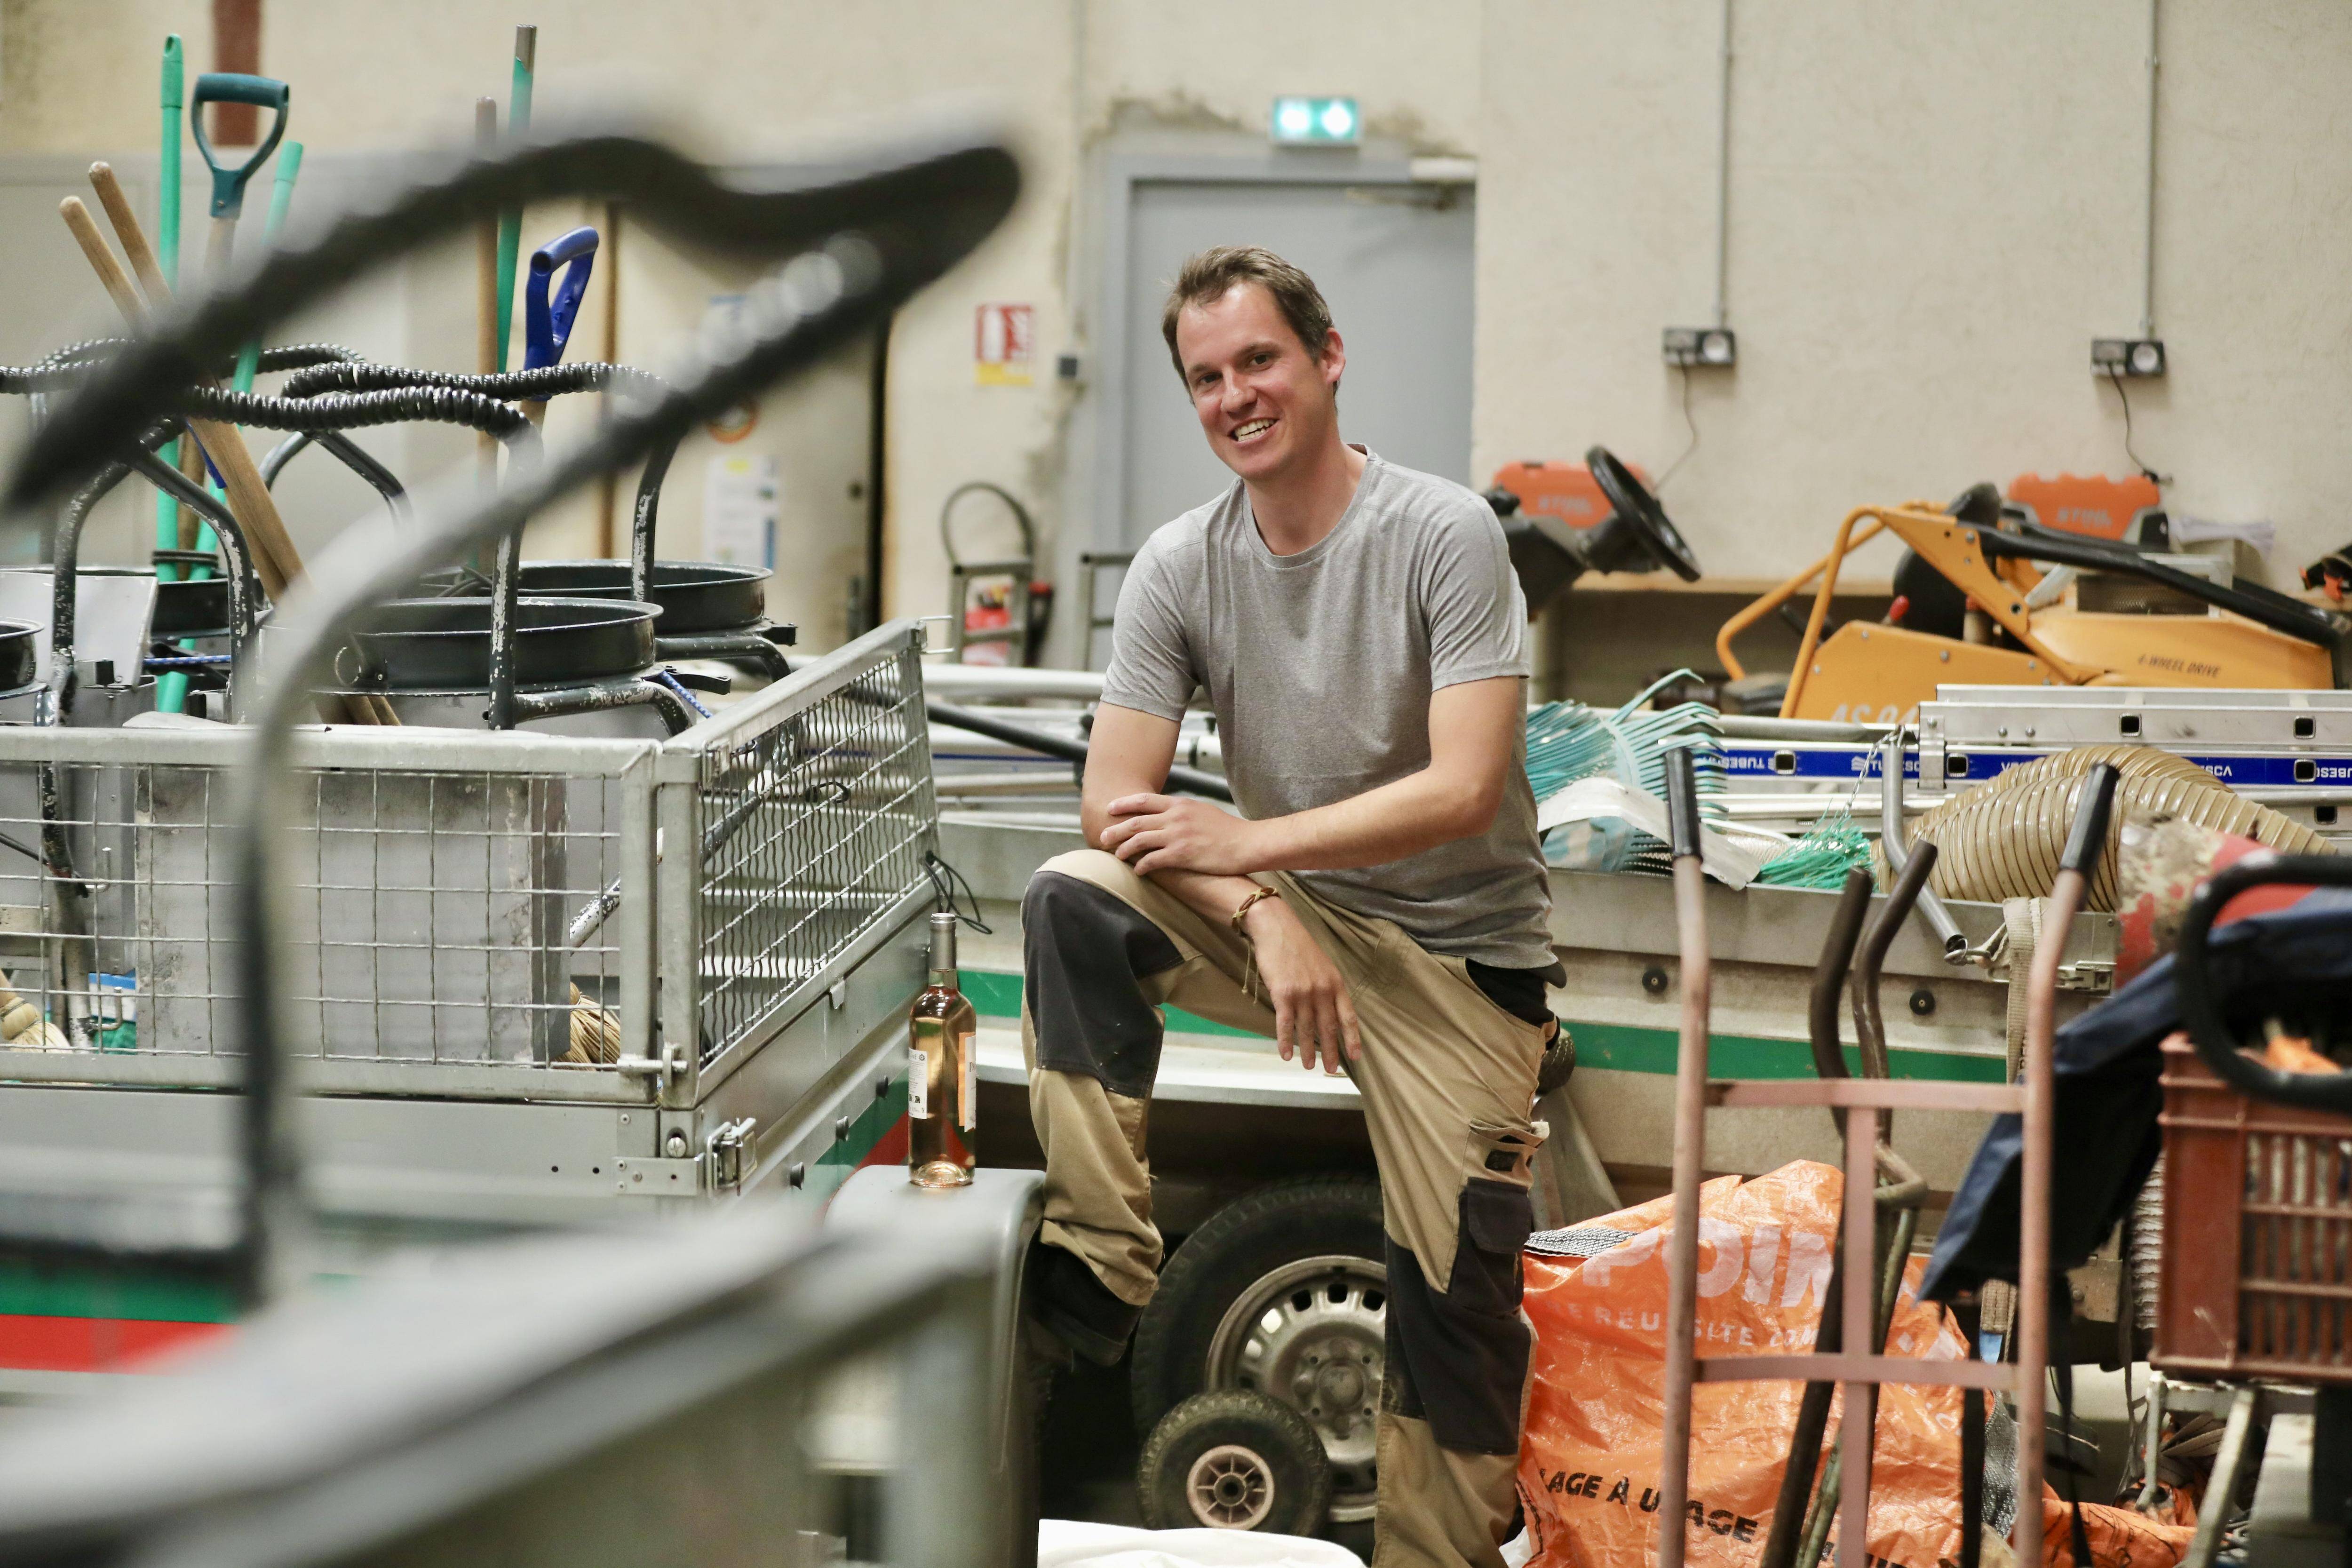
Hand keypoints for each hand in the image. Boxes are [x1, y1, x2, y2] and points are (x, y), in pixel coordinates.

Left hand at [1101, 793, 1264, 875]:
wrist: (1246, 843)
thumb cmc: (1228, 830)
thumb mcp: (1202, 811)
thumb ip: (1182, 812)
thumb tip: (1167, 814)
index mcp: (1180, 804)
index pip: (1144, 800)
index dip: (1123, 804)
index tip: (1110, 808)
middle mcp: (1175, 817)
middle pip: (1136, 821)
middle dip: (1115, 830)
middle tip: (1102, 837)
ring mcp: (1177, 835)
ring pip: (1139, 840)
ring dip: (1124, 849)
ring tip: (1117, 856)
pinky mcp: (1182, 855)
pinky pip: (1153, 860)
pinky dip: (1142, 865)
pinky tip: (1138, 870)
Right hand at [1244, 898, 1360, 1075]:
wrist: (1276, 927)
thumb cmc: (1298, 946)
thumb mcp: (1322, 965)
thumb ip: (1326, 988)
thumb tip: (1327, 1012)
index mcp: (1335, 983)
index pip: (1348, 1016)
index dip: (1352, 1038)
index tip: (1355, 1056)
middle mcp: (1322, 990)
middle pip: (1329, 1028)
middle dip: (1331, 1052)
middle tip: (1332, 1070)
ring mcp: (1303, 993)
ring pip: (1308, 1029)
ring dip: (1308, 1051)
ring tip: (1308, 1066)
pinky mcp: (1283, 994)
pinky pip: (1285, 1024)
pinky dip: (1285, 1041)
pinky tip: (1286, 1055)